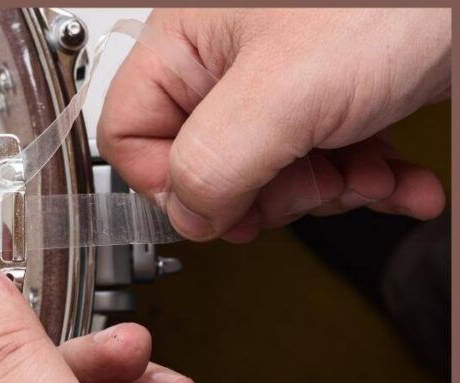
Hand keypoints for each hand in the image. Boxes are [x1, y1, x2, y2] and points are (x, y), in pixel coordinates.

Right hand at [98, 8, 448, 241]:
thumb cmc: (398, 0)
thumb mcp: (288, 89)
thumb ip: (215, 160)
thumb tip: (189, 214)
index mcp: (186, 43)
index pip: (130, 137)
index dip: (170, 186)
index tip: (223, 208)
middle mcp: (228, 63)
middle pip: (206, 166)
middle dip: (268, 195)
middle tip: (310, 187)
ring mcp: (285, 82)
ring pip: (270, 175)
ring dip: (328, 193)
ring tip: (368, 175)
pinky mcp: (339, 97)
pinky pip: (331, 162)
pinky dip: (368, 182)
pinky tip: (401, 181)